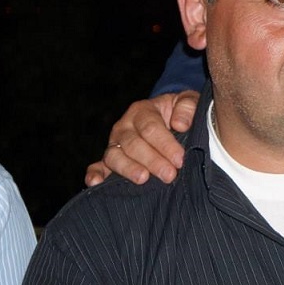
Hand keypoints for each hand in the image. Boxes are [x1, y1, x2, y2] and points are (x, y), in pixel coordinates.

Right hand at [83, 90, 197, 186]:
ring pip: (114, 156)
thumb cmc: (180, 112)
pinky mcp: (109, 160)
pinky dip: (95, 174)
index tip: (180, 159)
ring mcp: (114, 144)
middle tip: (169, 175)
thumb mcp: (188, 101)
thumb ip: (188, 107)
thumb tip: (179, 124)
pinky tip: (95, 183)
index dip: (165, 145)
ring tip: (143, 179)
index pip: (150, 128)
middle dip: (152, 161)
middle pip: (133, 144)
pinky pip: (98, 166)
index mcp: (142, 110)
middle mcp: (124, 127)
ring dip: (128, 169)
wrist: (170, 119)